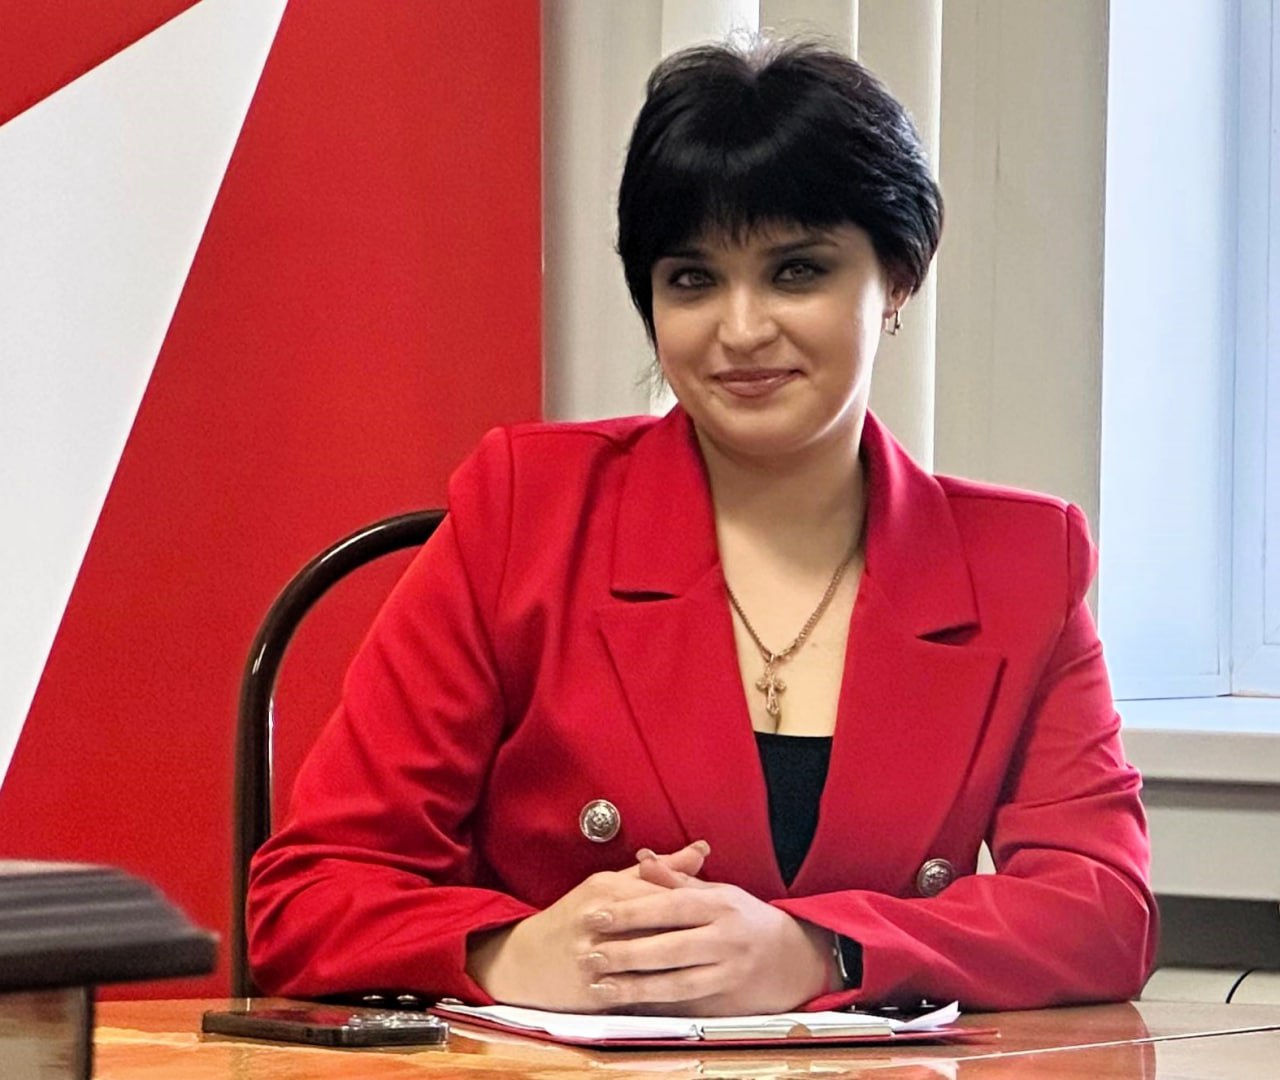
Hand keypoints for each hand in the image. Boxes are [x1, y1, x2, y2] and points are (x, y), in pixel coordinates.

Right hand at [465, 840, 709, 1010]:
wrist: (527, 961)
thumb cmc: (572, 916)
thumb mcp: (608, 883)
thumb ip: (657, 871)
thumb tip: (702, 850)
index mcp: (605, 891)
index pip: (660, 895)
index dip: (694, 904)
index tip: (726, 907)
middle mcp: (598, 921)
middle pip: (659, 928)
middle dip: (693, 935)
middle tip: (724, 940)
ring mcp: (594, 957)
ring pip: (650, 962)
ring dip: (680, 965)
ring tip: (709, 964)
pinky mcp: (591, 989)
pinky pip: (635, 990)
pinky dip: (660, 989)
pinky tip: (683, 989)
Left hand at [584, 864, 838, 1014]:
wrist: (796, 961)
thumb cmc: (749, 921)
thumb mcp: (719, 892)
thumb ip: (678, 881)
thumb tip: (642, 859)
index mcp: (721, 906)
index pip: (670, 907)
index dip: (632, 912)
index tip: (597, 914)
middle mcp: (725, 940)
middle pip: (669, 948)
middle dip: (625, 952)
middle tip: (589, 953)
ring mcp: (727, 975)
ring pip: (675, 983)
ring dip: (634, 986)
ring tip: (599, 984)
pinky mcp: (726, 1004)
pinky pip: (684, 1006)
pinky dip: (653, 1005)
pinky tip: (627, 1003)